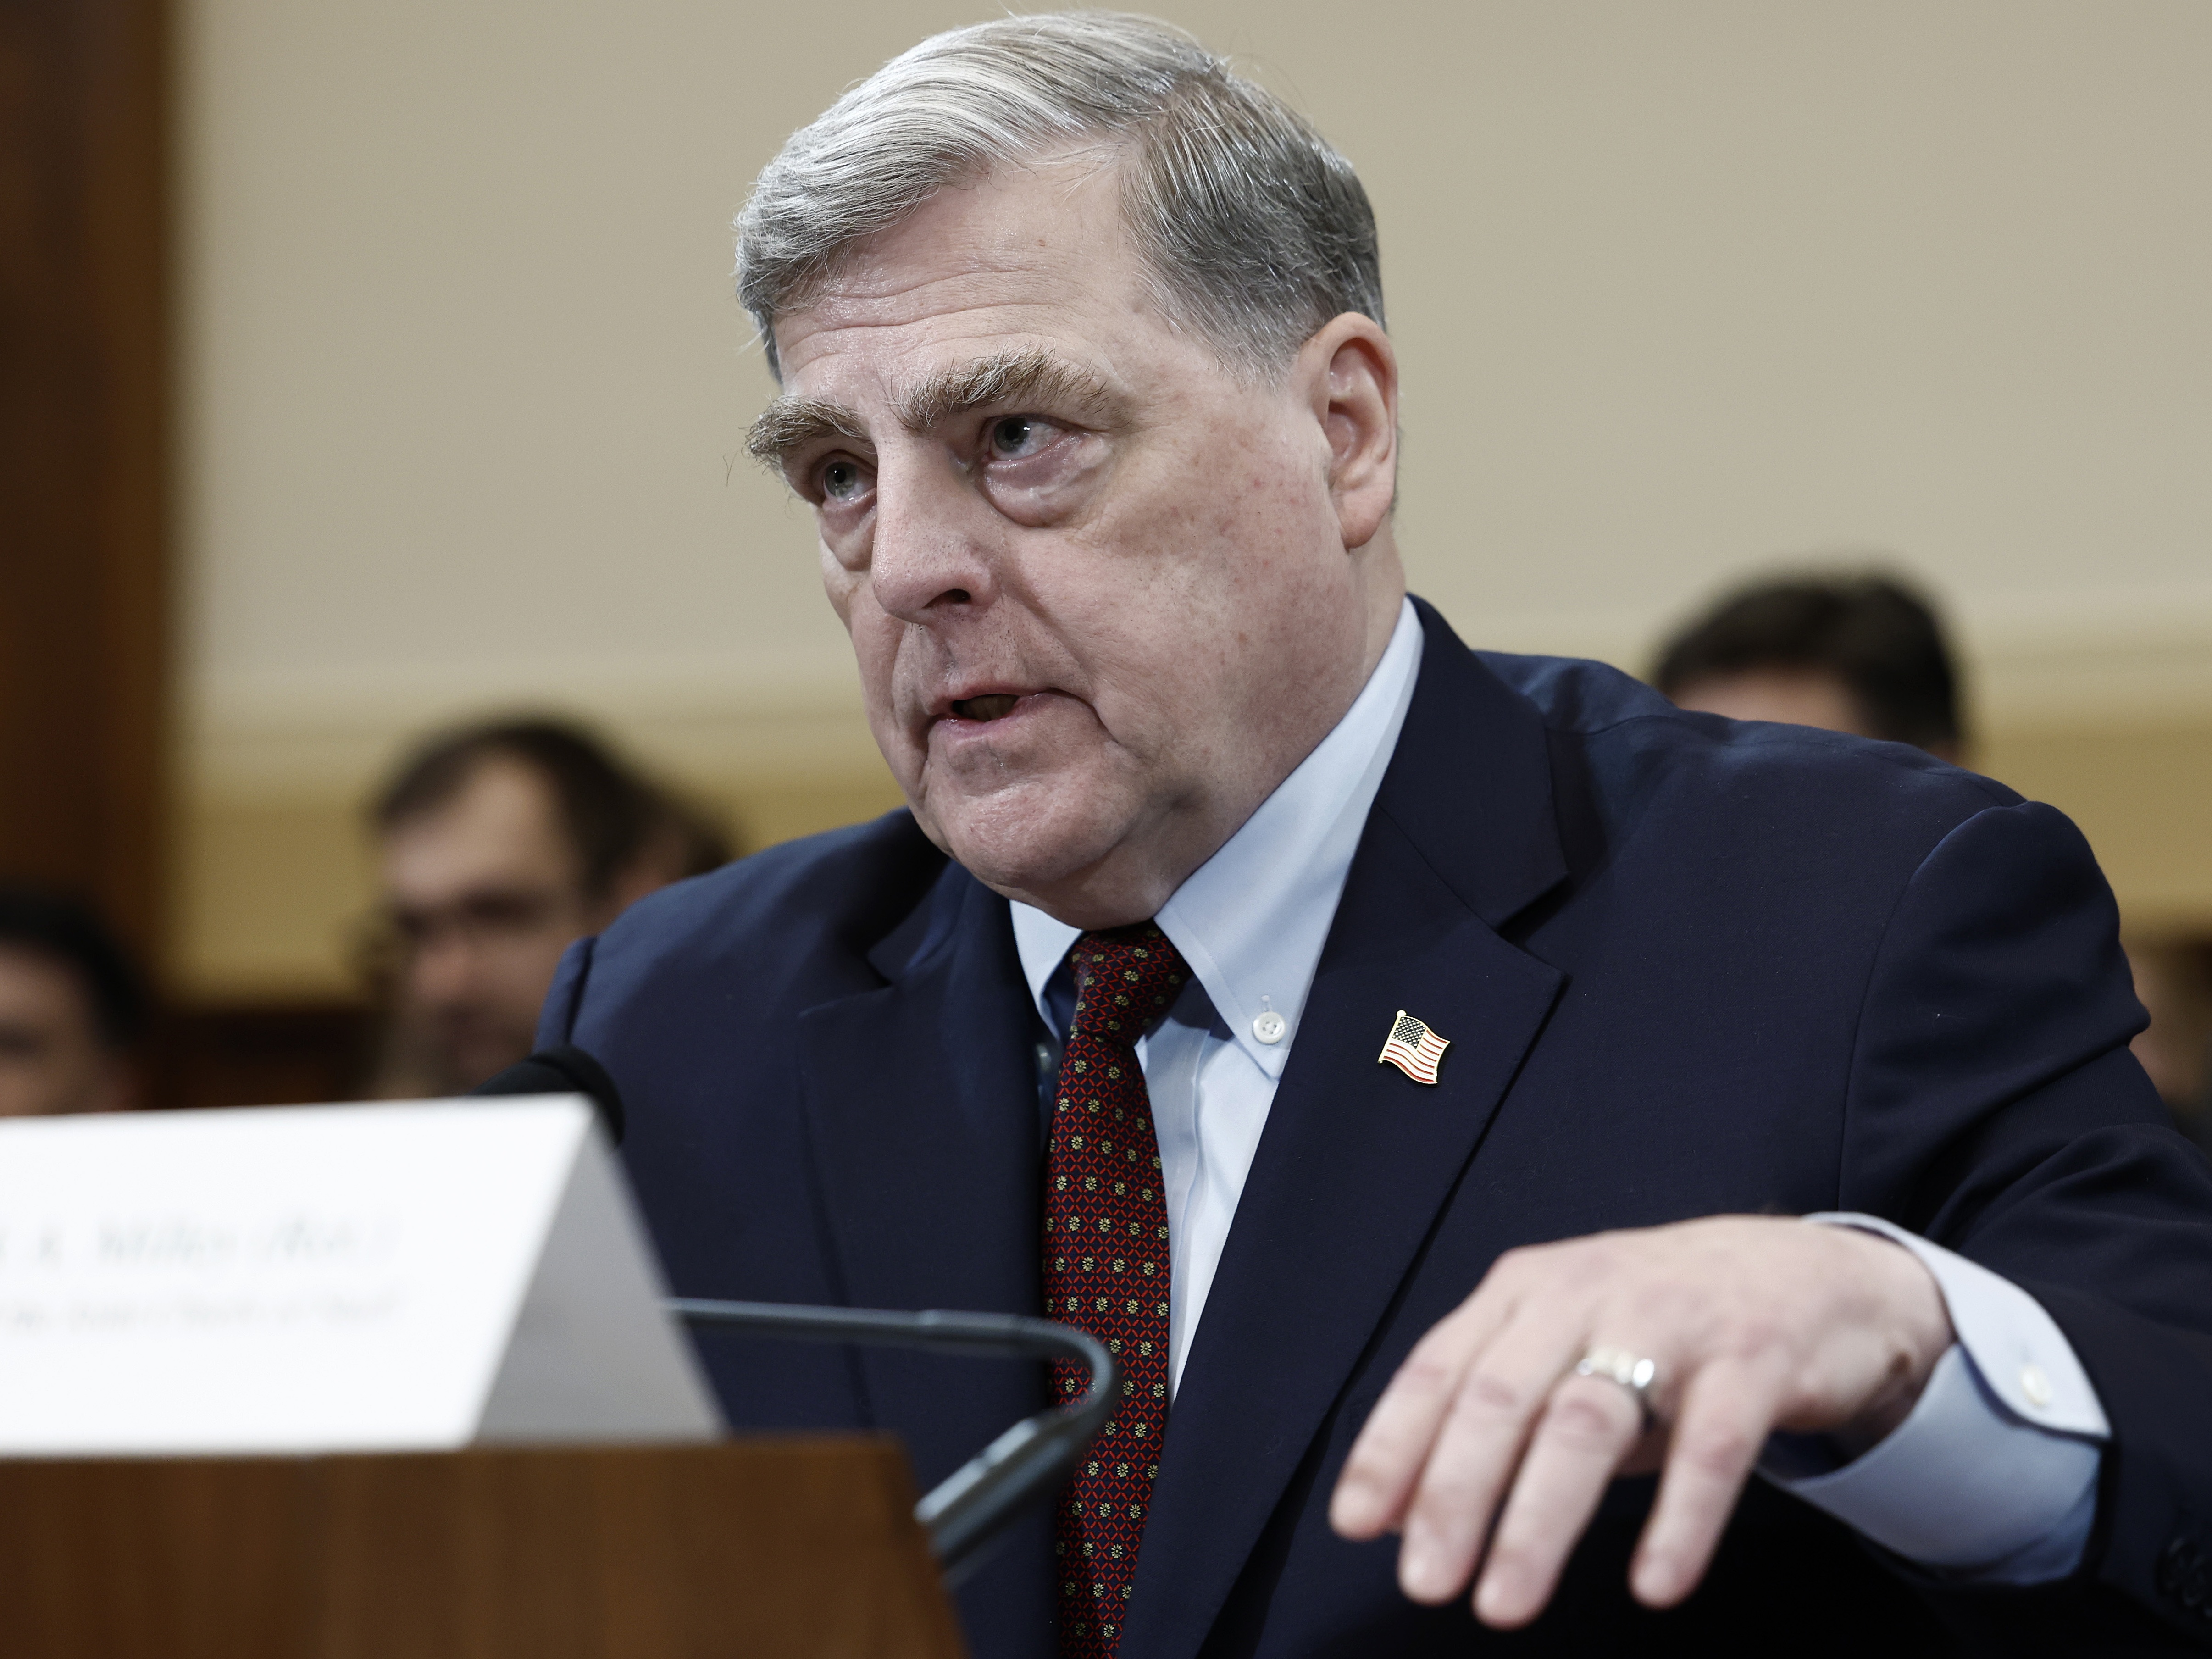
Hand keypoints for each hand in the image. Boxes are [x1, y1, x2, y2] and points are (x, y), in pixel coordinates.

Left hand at [1327, 1216, 1952, 1626]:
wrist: (1802, 1273)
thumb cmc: (1657, 1322)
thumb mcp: (1559, 1350)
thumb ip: (1481, 1418)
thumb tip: (1391, 1509)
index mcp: (1524, 1291)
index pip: (1438, 1370)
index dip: (1393, 1447)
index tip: (1355, 1523)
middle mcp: (1584, 1295)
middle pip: (1501, 1398)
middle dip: (1454, 1496)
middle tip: (1425, 1580)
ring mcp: (1670, 1322)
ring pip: (1587, 1422)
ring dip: (1538, 1520)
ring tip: (1504, 1601)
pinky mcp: (1752, 1359)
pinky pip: (1711, 1446)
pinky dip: (1678, 1519)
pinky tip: (1653, 1582)